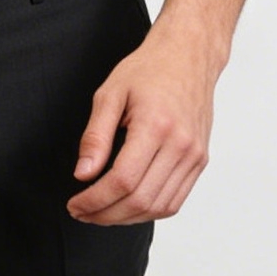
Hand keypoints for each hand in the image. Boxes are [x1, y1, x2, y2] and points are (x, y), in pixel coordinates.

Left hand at [65, 19, 216, 224]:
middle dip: (106, 214)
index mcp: (155, 126)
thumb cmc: (149, 69)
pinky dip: (149, 211)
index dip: (95, 200)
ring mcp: (194, 156)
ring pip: (159, 207)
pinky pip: (175, 201)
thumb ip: (95, 136)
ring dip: (126, 218)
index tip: (75, 204)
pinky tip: (128, 206)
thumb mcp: (110, 93)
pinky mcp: (200, 161)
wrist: (188, 56)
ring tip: (101, 213)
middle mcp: (180, 145)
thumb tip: (83, 173)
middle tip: (82, 212)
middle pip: (141, 200)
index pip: (123, 180)